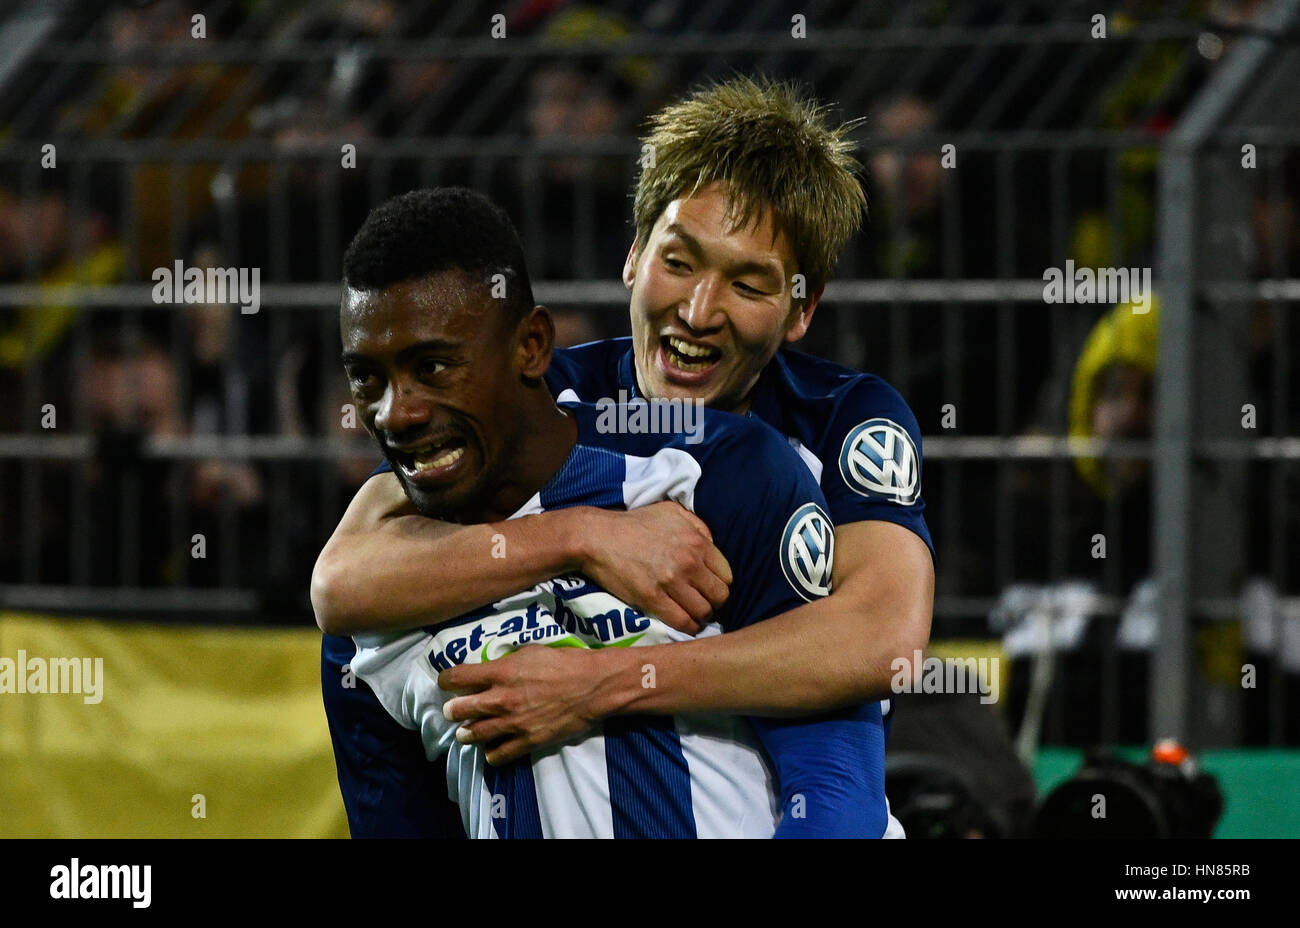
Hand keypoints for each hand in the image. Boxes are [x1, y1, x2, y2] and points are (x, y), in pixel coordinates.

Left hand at [440, 645, 631, 764]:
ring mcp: (513, 723)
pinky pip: (498, 755)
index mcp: (501, 673)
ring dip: (467, 733)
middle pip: (459, 710)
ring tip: (468, 731)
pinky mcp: (527, 742)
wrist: (592, 686)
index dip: (446, 680)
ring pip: (473, 735)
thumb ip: (505, 663)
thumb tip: (488, 669)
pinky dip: (491, 752)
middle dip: (452, 710)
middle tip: (453, 710)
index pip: (456, 678)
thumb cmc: (564, 663)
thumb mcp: (530, 652)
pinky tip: (492, 748)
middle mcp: (501, 699)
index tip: (446, 682)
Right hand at [577, 502, 731, 632]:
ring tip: (694, 614)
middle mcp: (688, 562)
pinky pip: (682, 621)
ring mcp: (670, 582)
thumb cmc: (634, 523)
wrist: (597, 536)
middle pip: (720, 596)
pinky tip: (685, 623)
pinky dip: (688, 626)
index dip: (720, 584)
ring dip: (701, 616)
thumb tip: (712, 546)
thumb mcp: (671, 511)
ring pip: (703, 611)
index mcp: (697, 541)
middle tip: (704, 603)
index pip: (727, 575)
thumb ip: (698, 526)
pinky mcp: (652, 598)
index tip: (710, 588)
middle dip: (714, 602)